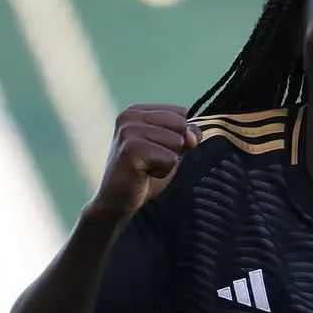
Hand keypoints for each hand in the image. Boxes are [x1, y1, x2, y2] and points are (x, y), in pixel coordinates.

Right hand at [90, 105, 199, 219]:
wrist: (117, 201)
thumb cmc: (143, 176)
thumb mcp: (168, 151)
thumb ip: (183, 137)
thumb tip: (195, 134)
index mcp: (136, 110)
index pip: (180, 113)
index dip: (178, 135)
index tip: (156, 150)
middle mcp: (130, 116)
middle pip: (180, 125)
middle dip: (174, 148)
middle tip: (151, 161)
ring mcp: (129, 131)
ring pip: (177, 142)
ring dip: (168, 162)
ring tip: (147, 168)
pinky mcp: (131, 150)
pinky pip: (170, 159)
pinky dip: (162, 172)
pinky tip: (144, 175)